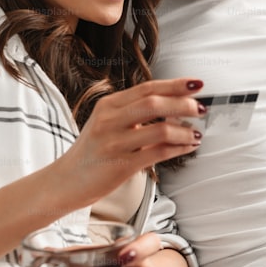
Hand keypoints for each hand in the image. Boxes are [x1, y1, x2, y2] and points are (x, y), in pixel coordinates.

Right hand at [52, 78, 204, 205]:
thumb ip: (133, 111)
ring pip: (160, 130)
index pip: (147, 88)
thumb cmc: (92, 152)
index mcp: (108, 105)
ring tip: (195, 134)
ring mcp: (114, 143)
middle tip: (200, 108)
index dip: (175, 85)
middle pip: (154, 103)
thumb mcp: (107, 123)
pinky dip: (178, 149)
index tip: (196, 84)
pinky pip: (158, 154)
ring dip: (184, 132)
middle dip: (183, 104)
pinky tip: (187, 147)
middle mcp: (109, 120)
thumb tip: (174, 104)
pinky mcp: (120, 165)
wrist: (65, 182)